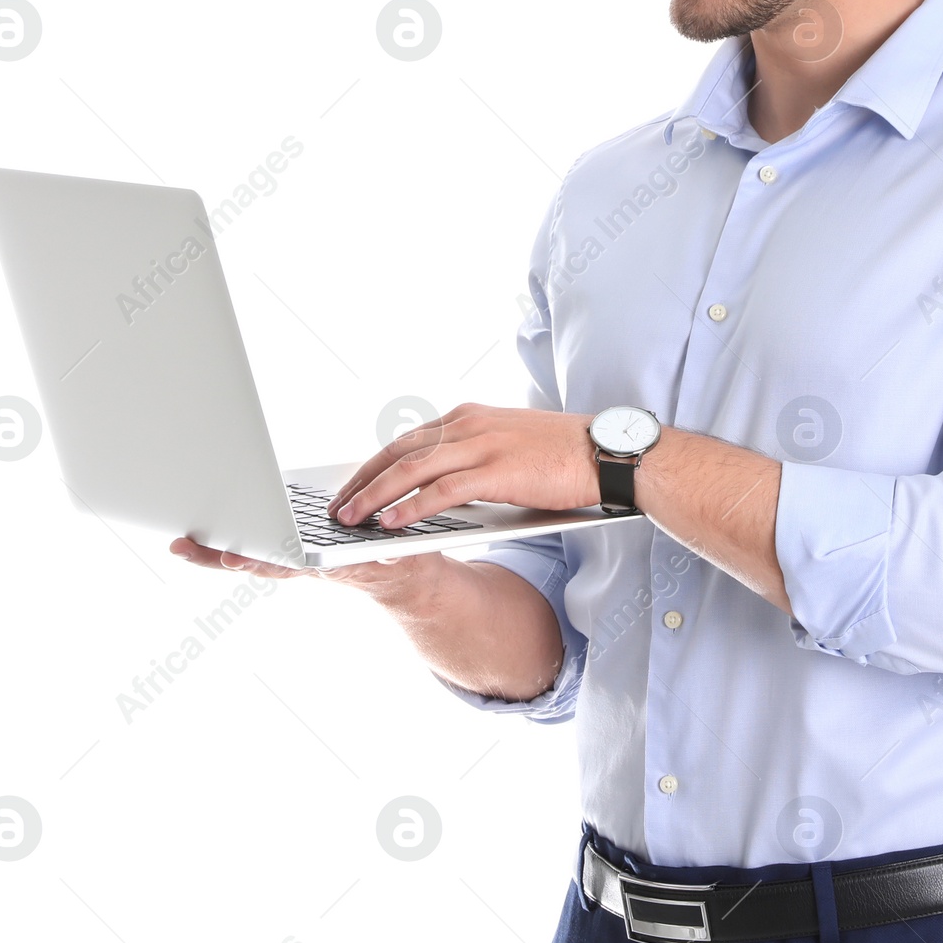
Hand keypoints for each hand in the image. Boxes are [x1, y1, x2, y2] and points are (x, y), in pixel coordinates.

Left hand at [168, 536, 442, 599]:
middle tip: (186, 547)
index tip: (232, 557)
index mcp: (327, 564)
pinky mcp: (294, 554)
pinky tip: (202, 541)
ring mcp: (296, 561)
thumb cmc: (402, 562)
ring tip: (180, 545)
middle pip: (257, 561)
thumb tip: (389, 554)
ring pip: (250, 558)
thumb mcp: (402, 557)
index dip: (259, 558)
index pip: (286, 562)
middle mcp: (305, 565)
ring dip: (213, 553)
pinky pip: (256, 551)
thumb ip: (392, 555)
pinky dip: (225, 547)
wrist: (402, 582)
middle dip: (220, 555)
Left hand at [330, 402, 597, 526]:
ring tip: (348, 519)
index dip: (373, 466)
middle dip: (362, 481)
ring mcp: (482, 445)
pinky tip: (390, 524)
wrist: (607, 453)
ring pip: (411, 469)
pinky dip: (410, 507)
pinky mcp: (497, 470)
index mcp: (468, 418)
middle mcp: (469, 425)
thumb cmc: (562, 455)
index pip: (407, 441)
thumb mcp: (507, 446)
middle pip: (399, 452)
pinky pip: (441, 491)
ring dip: (374, 496)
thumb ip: (472, 459)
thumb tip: (438, 490)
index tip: (350, 488)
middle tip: (335, 507)